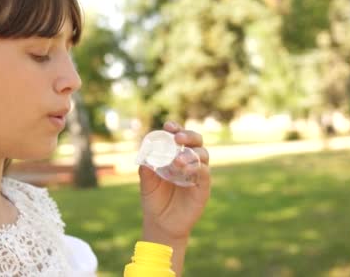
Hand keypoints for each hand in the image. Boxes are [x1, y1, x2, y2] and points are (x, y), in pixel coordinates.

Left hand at [139, 121, 210, 242]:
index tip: (168, 126)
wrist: (161, 224)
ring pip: (202, 154)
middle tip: (178, 138)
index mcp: (174, 156)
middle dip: (188, 135)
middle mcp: (188, 161)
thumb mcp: (146, 184)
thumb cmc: (154, 200)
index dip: (176, 128)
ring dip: (190, 154)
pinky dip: (197, 167)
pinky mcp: (203, 187)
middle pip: (196, 141)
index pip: (178, 137)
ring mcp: (197, 173)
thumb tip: (144, 156)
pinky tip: (186, 169)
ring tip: (177, 161)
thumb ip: (146, 170)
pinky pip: (205, 173)